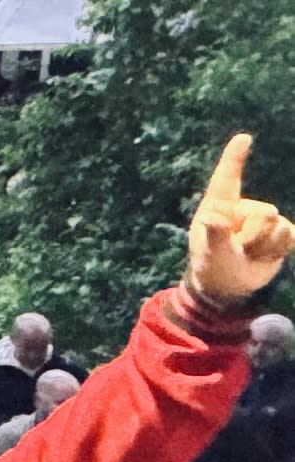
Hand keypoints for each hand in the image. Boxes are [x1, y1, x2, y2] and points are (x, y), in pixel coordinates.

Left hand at [185, 134, 294, 308]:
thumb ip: (214, 238)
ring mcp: (264, 219)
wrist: (228, 287)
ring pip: (279, 227)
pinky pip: (290, 237)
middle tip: (237, 251)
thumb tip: (211, 218)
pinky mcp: (281, 232)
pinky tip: (264, 256)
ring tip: (247, 254)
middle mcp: (243, 209)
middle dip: (253, 238)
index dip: (235, 158)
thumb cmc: (213, 268)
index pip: (227, 180)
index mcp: (219, 207)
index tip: (243, 138)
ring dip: (264, 248)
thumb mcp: (210, 256)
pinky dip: (278, 251)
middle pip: (265, 213)